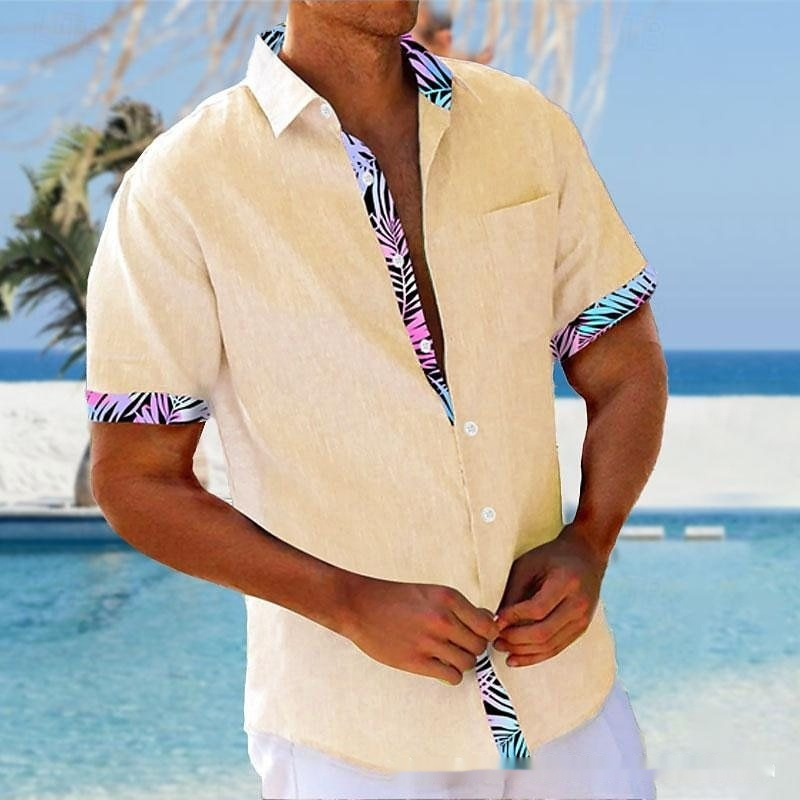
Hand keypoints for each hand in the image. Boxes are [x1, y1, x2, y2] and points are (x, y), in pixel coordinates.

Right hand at [343, 577, 501, 685]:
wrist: (359, 605)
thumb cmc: (395, 598)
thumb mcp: (430, 592)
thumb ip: (458, 607)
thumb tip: (488, 621)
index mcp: (448, 598)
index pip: (487, 625)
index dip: (486, 634)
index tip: (477, 636)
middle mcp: (443, 619)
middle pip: (479, 646)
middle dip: (472, 649)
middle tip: (458, 646)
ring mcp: (430, 641)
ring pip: (468, 663)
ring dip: (461, 662)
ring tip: (447, 656)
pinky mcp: (417, 661)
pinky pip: (452, 676)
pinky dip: (450, 674)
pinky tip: (440, 666)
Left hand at [491, 522, 609, 667]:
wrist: (586, 556)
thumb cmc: (552, 557)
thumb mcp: (528, 565)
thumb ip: (514, 592)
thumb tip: (497, 620)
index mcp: (566, 582)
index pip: (537, 609)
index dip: (514, 618)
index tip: (495, 620)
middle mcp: (579, 604)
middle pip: (544, 632)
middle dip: (515, 639)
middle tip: (495, 639)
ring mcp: (583, 620)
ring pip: (550, 646)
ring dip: (523, 652)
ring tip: (501, 648)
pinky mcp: (580, 629)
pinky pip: (556, 649)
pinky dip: (535, 656)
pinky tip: (517, 658)